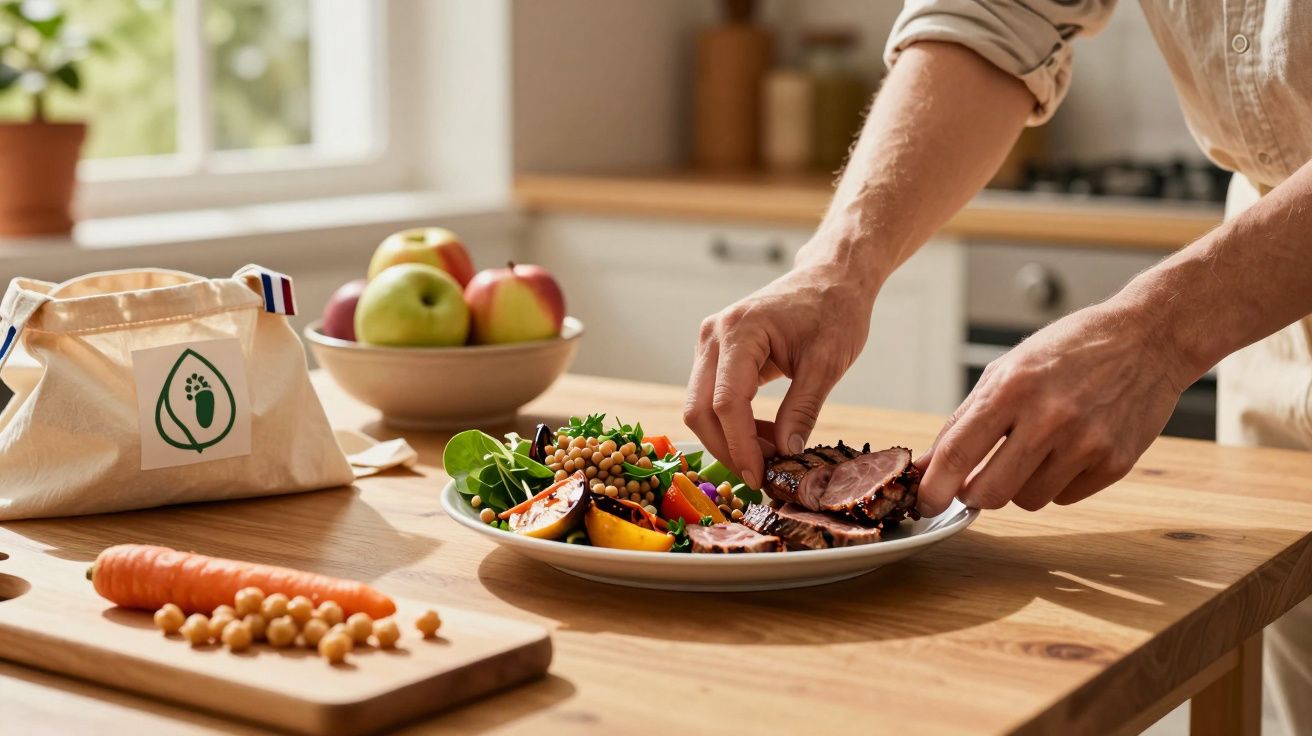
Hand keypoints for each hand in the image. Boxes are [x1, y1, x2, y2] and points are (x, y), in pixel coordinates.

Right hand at [683, 263, 875, 488]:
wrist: (831, 278)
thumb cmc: (834, 310)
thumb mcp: (827, 363)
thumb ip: (803, 409)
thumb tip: (786, 454)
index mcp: (740, 330)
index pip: (726, 402)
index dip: (740, 446)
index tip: (760, 478)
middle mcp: (714, 335)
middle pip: (699, 409)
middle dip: (727, 449)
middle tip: (763, 475)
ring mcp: (710, 343)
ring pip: (700, 407)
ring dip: (729, 439)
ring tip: (771, 453)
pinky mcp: (716, 353)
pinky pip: (712, 397)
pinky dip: (733, 423)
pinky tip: (764, 434)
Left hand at [917, 301, 1189, 515]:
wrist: (1148, 339)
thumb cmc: (1069, 351)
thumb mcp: (1008, 369)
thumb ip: (965, 419)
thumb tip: (929, 466)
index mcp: (1013, 387)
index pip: (959, 452)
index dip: (935, 487)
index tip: (924, 503)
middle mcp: (1049, 417)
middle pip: (990, 493)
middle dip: (975, 494)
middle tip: (977, 481)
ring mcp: (1086, 443)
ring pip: (1027, 500)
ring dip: (1019, 485)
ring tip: (1035, 448)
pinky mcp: (1115, 463)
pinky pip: (1064, 498)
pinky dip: (1057, 482)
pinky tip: (1069, 448)